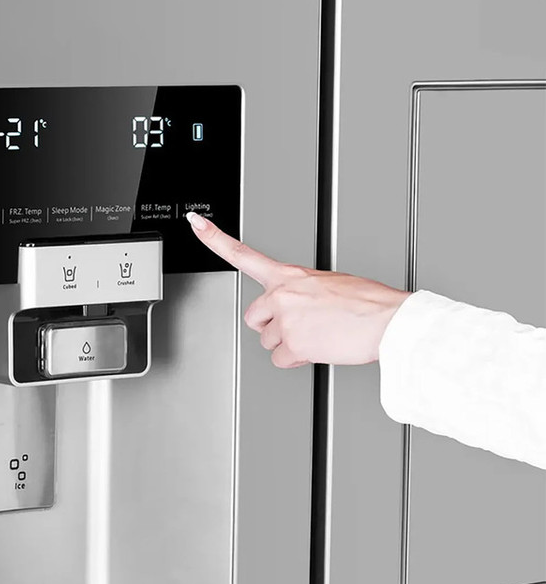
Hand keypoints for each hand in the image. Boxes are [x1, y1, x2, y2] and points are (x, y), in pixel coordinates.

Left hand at [186, 212, 410, 366]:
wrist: (387, 321)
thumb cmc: (366, 303)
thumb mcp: (328, 284)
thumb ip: (301, 293)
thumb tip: (295, 309)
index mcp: (290, 275)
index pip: (243, 254)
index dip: (214, 239)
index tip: (196, 223)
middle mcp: (282, 295)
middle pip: (253, 317)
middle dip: (271, 326)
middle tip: (299, 325)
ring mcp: (285, 320)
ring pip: (267, 341)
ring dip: (288, 343)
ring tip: (317, 335)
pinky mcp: (293, 344)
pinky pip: (280, 360)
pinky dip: (296, 360)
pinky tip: (317, 349)